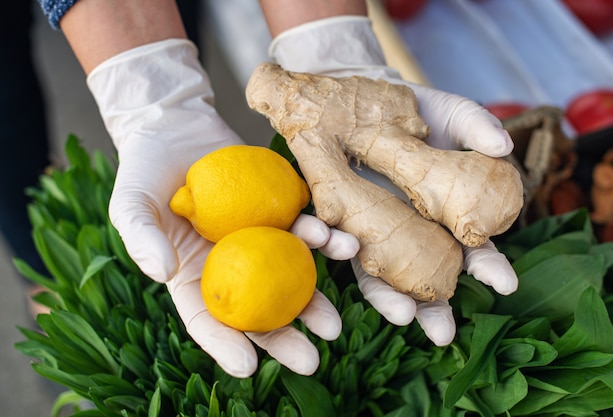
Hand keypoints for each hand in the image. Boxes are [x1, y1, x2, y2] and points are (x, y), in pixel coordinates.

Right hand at [87, 39, 357, 376]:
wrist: (176, 127)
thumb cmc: (145, 171)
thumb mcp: (130, 204)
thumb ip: (140, 238)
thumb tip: (161, 274)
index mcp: (196, 276)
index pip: (210, 321)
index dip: (226, 347)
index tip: (248, 368)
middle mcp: (234, 264)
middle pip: (261, 310)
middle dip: (287, 339)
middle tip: (312, 360)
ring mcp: (261, 238)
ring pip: (292, 274)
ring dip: (317, 296)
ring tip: (335, 317)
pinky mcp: (281, 209)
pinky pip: (305, 227)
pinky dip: (323, 237)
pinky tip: (338, 241)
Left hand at [270, 16, 517, 344]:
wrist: (362, 90)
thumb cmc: (414, 107)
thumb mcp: (449, 113)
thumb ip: (476, 126)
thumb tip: (503, 145)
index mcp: (444, 214)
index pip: (470, 249)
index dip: (487, 266)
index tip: (502, 284)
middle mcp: (408, 229)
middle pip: (423, 275)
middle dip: (434, 306)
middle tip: (443, 333)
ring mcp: (370, 225)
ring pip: (376, 270)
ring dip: (386, 296)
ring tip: (399, 316)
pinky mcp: (334, 211)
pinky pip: (333, 235)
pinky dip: (335, 244)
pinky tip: (344, 247)